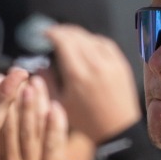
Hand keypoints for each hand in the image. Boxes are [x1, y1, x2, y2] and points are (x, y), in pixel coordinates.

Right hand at [45, 23, 139, 143]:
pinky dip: (93, 39)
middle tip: (54, 34)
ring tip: (68, 37)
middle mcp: (94, 65)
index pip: (63, 41)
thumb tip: (39, 66)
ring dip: (77, 34)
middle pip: (76, 35)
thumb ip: (47, 82)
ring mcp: (110, 63)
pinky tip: (87, 43)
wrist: (118, 129)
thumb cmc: (87, 121)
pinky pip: (105, 43)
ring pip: (90, 37)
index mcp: (77, 74)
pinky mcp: (121, 64)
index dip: (52, 33)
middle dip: (62, 31)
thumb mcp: (60, 104)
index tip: (45, 33)